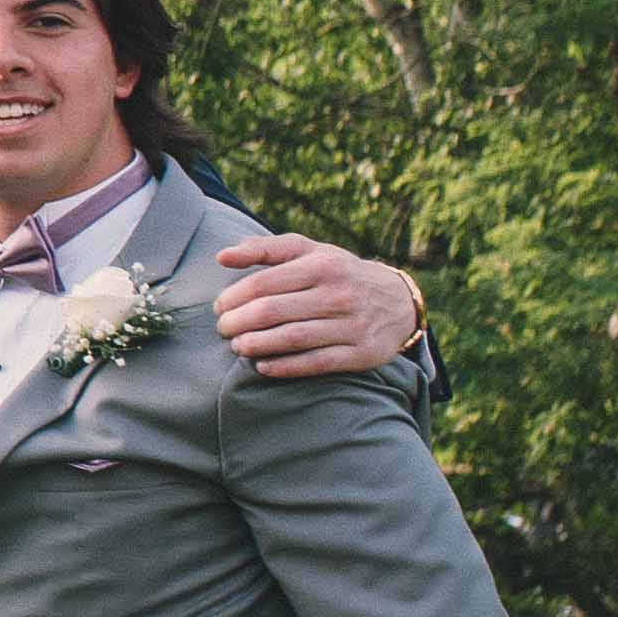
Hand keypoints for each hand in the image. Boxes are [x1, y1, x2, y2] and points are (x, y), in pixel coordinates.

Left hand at [218, 231, 424, 380]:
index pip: (263, 283)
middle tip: (224, 330)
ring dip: (256, 345)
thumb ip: (265, 249)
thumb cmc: (338, 273)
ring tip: (238, 346)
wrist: (397, 301)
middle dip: (238, 323)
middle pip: (272, 312)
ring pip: (292, 338)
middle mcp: (339, 294)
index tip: (220, 307)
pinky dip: (285, 367)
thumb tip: (222, 256)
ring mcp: (352, 325)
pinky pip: (316, 362)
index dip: (233, 298)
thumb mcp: (308, 251)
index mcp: (322, 265)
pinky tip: (263, 367)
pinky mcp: (361, 353)